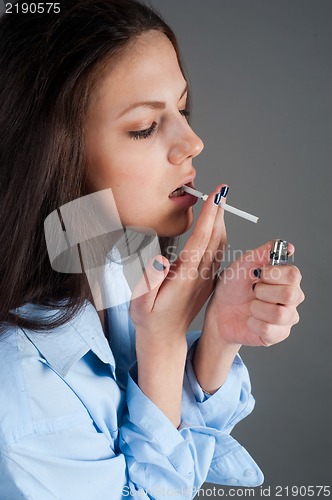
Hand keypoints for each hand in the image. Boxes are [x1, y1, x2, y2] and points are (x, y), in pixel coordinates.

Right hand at [128, 184, 227, 425]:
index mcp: (185, 278)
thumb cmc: (148, 319)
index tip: (216, 197)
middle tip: (224, 190)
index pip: (200, 241)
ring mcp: (205, 279)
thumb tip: (160, 260)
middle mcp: (199, 276)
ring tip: (222, 203)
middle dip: (219, 212)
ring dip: (221, 223)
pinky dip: (219, 237)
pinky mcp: (205, 282)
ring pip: (219, 246)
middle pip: (214, 239)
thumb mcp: (140, 303)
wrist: (164, 338)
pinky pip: (217, 255)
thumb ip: (148, 281)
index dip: (209, 217)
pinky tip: (218, 228)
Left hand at [203, 241, 304, 346]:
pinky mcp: (277, 335)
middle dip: (263, 291)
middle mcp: (292, 298)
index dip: (273, 274)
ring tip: (250, 306)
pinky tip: (249, 320)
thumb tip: (288, 247)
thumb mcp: (244, 264)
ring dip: (257, 308)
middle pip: (290, 294)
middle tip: (252, 290)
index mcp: (287, 279)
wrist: (219, 311)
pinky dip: (252, 323)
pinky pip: (268, 330)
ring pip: (279, 314)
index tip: (257, 273)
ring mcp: (286, 318)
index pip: (294, 275)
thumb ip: (264, 252)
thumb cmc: (233, 286)